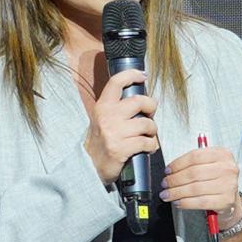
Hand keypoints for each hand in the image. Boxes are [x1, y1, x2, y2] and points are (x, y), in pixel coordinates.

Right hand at [84, 61, 160, 185]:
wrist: (88, 166)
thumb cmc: (100, 142)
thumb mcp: (102, 119)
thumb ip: (116, 108)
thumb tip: (140, 98)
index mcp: (102, 107)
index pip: (116, 82)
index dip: (132, 75)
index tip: (143, 75)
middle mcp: (107, 117)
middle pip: (140, 101)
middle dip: (151, 107)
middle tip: (150, 114)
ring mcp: (114, 133)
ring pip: (147, 123)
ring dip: (152, 130)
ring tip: (148, 135)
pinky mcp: (121, 149)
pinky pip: (147, 142)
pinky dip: (152, 146)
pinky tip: (148, 148)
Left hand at [161, 139, 241, 229]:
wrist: (230, 199)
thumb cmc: (216, 179)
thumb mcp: (209, 165)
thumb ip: (192, 164)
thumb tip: (170, 171)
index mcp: (222, 154)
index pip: (195, 156)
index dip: (177, 164)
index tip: (167, 171)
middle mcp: (228, 168)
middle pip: (193, 173)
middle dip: (174, 180)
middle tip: (165, 184)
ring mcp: (228, 185)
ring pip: (195, 188)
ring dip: (177, 192)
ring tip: (167, 194)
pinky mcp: (226, 200)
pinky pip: (200, 201)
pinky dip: (186, 202)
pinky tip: (178, 202)